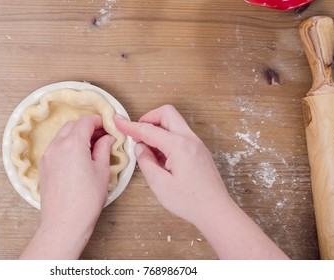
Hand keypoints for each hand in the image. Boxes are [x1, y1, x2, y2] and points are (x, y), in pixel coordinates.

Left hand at [20, 115, 114, 258]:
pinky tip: (77, 158)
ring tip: (90, 148)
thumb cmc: (86, 199)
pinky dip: (66, 145)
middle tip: (101, 136)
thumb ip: (104, 149)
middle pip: (72, 125)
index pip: (86, 121)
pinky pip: (55, 147)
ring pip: (62, 135)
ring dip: (76, 135)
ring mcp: (47, 155)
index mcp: (73, 143)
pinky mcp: (43, 166)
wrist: (64, 222)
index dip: (98, 121)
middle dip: (87, 126)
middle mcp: (57, 145)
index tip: (107, 126)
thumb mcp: (102, 171)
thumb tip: (107, 138)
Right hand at [114, 105, 230, 224]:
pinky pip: (180, 135)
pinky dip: (167, 138)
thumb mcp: (160, 184)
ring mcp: (197, 144)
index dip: (130, 125)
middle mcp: (190, 139)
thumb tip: (140, 148)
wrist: (216, 211)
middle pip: (166, 114)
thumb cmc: (190, 202)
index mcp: (179, 146)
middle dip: (148, 119)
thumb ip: (146, 162)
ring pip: (174, 123)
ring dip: (158, 129)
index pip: (149, 129)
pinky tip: (161, 157)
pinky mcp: (199, 151)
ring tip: (148, 150)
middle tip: (136, 134)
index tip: (118, 121)